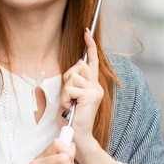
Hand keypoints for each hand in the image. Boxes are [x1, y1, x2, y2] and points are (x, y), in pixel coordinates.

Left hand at [58, 28, 103, 147]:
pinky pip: (71, 89)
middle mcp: (96, 85)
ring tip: (70, 103)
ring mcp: (95, 90)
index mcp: (92, 84)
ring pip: (72, 78)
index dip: (90, 46)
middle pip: (77, 67)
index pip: (92, 61)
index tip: (86, 31)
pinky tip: (71, 107)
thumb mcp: (73, 94)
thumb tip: (78, 63)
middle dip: (68, 78)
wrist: (79, 132)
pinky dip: (67, 98)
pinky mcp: (91, 95)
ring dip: (66, 92)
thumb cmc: (74, 114)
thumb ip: (75, 81)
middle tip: (69, 95)